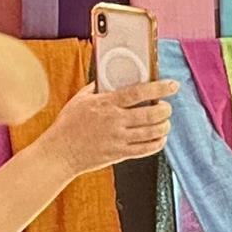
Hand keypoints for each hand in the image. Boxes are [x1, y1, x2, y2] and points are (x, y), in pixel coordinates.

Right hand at [41, 81, 175, 176]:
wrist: (59, 153)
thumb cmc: (67, 125)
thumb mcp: (79, 99)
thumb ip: (96, 88)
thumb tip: (109, 77)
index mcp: (106, 103)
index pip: (138, 92)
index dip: (159, 88)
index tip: (172, 85)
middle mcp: (115, 121)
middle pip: (150, 114)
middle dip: (165, 110)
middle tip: (167, 107)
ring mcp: (118, 139)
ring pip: (152, 132)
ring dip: (164, 126)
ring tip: (165, 123)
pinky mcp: (119, 154)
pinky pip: (146, 149)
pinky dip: (158, 143)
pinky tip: (160, 138)